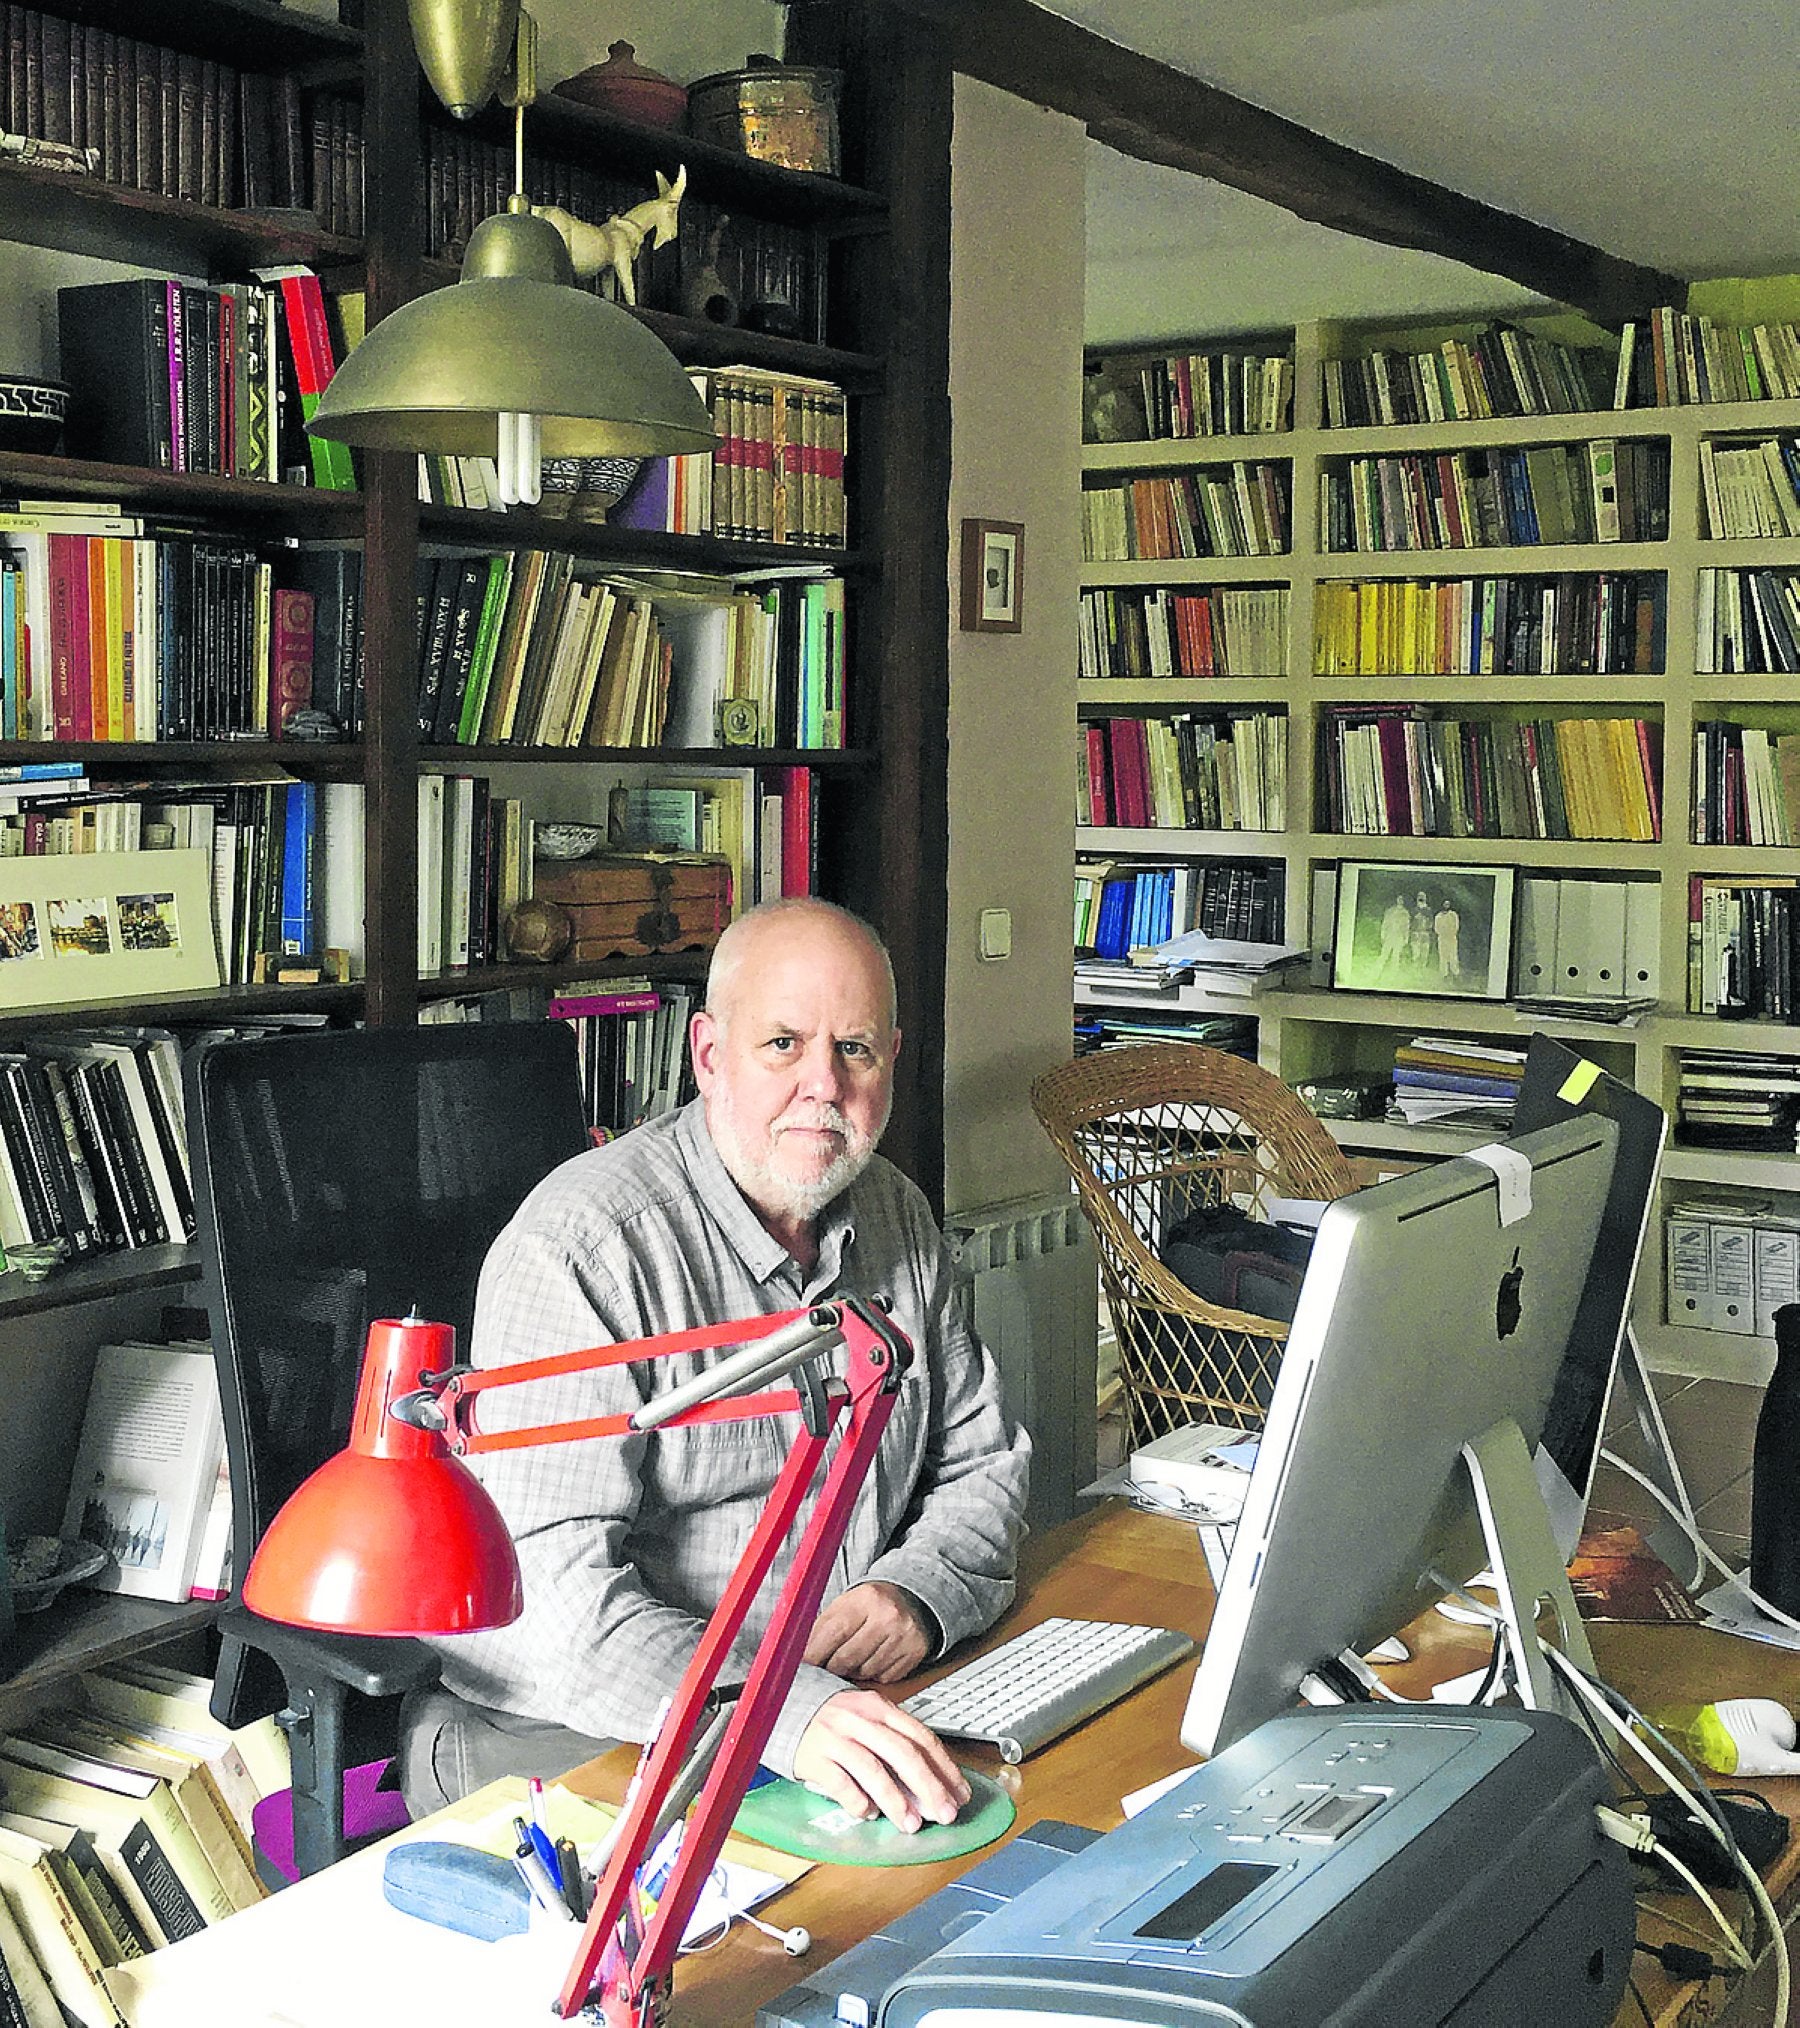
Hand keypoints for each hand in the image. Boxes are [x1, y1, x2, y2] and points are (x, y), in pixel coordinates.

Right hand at [792, 1689, 969, 1832]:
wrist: (785, 1710)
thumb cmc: (836, 1722)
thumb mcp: (868, 1720)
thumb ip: (895, 1744)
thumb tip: (929, 1786)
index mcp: (880, 1707)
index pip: (920, 1737)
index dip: (944, 1767)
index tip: (959, 1793)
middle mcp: (860, 1719)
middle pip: (903, 1753)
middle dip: (929, 1786)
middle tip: (945, 1814)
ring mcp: (836, 1737)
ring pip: (873, 1769)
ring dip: (896, 1800)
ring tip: (912, 1824)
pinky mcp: (814, 1757)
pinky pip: (841, 1783)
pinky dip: (857, 1801)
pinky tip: (868, 1814)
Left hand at [805, 1581, 931, 1683]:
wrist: (910, 1598)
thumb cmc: (870, 1604)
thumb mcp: (844, 1606)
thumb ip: (821, 1630)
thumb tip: (798, 1658)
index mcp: (865, 1599)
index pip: (833, 1634)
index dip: (814, 1655)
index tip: (804, 1666)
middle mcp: (887, 1616)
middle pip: (847, 1658)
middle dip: (831, 1668)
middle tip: (826, 1667)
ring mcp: (903, 1636)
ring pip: (864, 1672)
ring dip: (853, 1672)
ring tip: (853, 1658)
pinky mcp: (913, 1653)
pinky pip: (883, 1678)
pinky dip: (873, 1674)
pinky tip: (872, 1659)